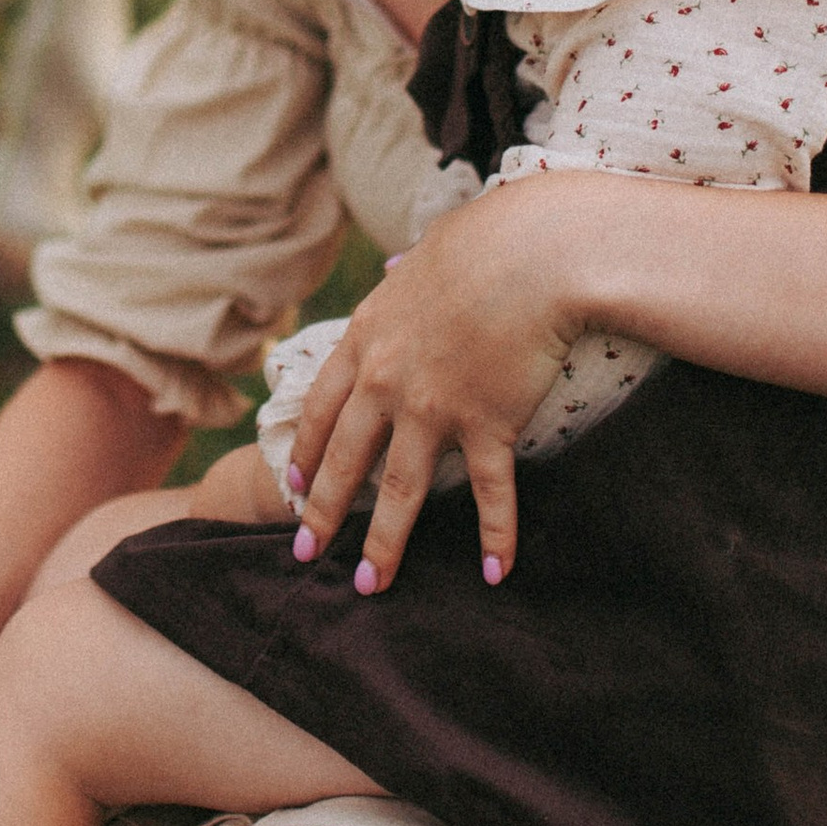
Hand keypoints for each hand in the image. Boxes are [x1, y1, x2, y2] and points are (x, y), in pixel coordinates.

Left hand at [288, 175, 595, 593]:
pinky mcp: (486, 423)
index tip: (292, 483)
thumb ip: (407, 280)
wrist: (534, 251)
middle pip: (344, 459)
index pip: (321, 406)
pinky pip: (488, 493)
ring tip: (369, 586)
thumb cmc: (486, 240)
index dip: (305, 450)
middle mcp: (387, 381)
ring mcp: (433, 407)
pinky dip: (494, 535)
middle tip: (304, 552)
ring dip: (383, 545)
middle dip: (321, 513)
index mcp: (367, 338)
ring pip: (398, 491)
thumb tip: (403, 272)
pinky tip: (495, 572)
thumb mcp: (424, 255)